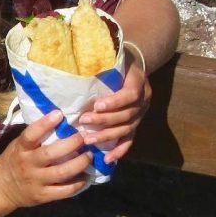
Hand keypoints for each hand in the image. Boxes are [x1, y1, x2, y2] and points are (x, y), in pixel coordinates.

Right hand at [0, 110, 91, 209]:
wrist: (1, 189)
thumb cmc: (13, 162)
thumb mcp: (17, 146)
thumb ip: (35, 138)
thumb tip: (59, 121)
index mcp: (20, 150)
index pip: (30, 135)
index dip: (45, 124)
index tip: (59, 114)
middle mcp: (28, 165)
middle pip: (51, 154)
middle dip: (72, 144)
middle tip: (84, 137)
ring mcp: (36, 181)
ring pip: (62, 172)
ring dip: (80, 163)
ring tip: (89, 155)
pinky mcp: (43, 196)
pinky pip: (64, 191)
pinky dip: (78, 183)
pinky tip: (85, 176)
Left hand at [77, 49, 150, 163]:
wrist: (136, 64)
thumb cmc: (117, 61)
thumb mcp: (113, 57)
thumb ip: (99, 65)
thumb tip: (72, 69)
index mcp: (138, 81)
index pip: (130, 94)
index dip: (114, 102)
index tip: (96, 105)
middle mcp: (143, 100)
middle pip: (127, 114)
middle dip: (104, 120)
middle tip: (84, 122)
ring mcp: (141, 114)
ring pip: (127, 129)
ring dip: (107, 136)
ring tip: (88, 140)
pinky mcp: (136, 124)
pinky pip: (130, 140)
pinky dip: (119, 150)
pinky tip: (108, 159)